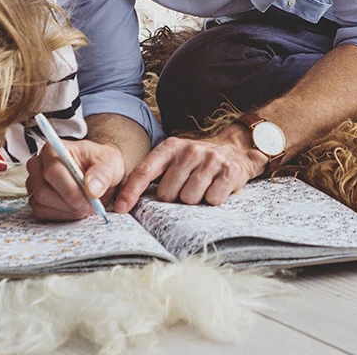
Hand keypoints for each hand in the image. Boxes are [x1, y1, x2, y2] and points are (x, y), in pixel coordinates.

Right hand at [26, 139, 125, 220]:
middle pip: (43, 190)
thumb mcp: (110, 163)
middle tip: (91, 203)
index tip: (90, 197)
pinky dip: (62, 215)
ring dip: (67, 210)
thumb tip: (92, 189)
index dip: (71, 188)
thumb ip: (103, 174)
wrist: (99, 173)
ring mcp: (34, 183)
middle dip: (70, 202)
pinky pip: (41, 213)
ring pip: (41, 204)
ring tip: (85, 203)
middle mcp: (38, 164)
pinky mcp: (35, 199)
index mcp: (53, 149)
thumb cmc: (101, 164)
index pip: (52, 170)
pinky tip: (76, 208)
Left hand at [112, 129, 266, 212]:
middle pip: (167, 193)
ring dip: (194, 200)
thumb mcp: (174, 159)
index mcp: (170, 147)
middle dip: (173, 198)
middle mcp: (189, 150)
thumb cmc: (197, 162)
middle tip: (185, 188)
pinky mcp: (229, 171)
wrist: (236, 150)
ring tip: (201, 187)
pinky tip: (215, 188)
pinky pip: (211, 200)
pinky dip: (212, 200)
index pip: (145, 171)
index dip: (131, 192)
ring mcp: (210, 160)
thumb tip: (126, 201)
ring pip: (189, 199)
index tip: (120, 209)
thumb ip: (154, 174)